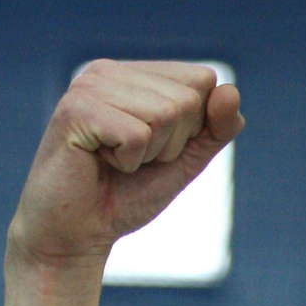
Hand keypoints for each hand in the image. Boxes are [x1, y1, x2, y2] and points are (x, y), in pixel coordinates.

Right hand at [8, 60, 244, 268]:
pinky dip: (129, 162)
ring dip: (150, 154)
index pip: (202, 79)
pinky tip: (100, 163)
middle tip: (133, 161)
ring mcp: (88, 86)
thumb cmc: (127, 194)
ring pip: (166, 113)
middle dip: (172, 143)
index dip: (193, 127)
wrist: (77, 234)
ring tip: (115, 162)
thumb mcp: (185, 159)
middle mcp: (109, 71)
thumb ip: (216, 128)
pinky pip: (138, 135)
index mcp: (134, 74)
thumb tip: (231, 90)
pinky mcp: (75, 110)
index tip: (155, 148)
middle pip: (187, 98)